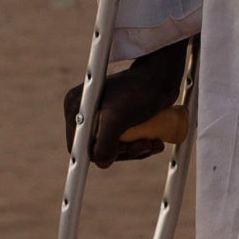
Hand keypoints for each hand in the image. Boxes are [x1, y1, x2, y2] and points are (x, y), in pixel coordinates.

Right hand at [64, 37, 195, 163]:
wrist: (163, 76)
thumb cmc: (139, 91)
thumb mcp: (118, 118)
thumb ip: (105, 144)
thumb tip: (102, 163)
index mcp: (76, 108)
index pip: (79, 145)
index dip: (100, 153)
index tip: (123, 146)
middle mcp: (86, 113)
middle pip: (99, 148)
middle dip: (125, 151)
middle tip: (145, 144)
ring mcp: (103, 116)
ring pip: (115, 148)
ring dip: (137, 150)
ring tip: (153, 142)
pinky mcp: (119, 119)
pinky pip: (126, 142)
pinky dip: (140, 145)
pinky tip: (155, 142)